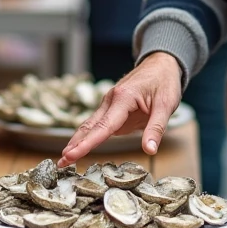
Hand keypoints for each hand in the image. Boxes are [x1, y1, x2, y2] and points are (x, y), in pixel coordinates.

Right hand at [59, 51, 182, 166]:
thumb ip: (156, 128)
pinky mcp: (113, 109)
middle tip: (60, 162)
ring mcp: (110, 104)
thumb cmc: (164, 82)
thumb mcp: (166, 105)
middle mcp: (111, 100)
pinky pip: (99, 125)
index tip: (71, 155)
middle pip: (89, 126)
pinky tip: (79, 148)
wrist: (161, 65)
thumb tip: (150, 150)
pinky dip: (88, 137)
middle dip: (74, 145)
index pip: (103, 126)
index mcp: (123, 97)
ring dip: (77, 141)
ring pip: (90, 125)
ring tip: (64, 159)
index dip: (86, 144)